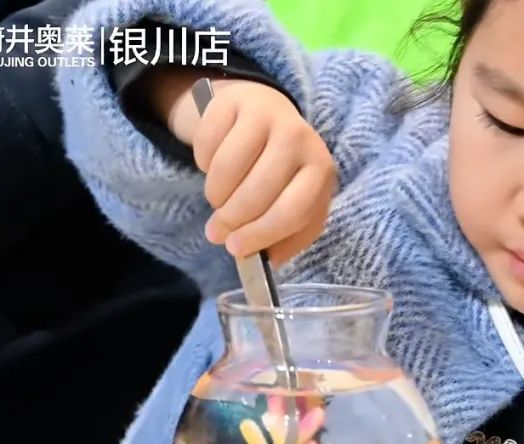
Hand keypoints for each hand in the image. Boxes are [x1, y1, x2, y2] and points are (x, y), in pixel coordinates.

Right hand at [153, 73, 335, 264]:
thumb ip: (286, 235)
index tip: (235, 249)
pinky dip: (203, 163)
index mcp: (321, 170)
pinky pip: (207, 145)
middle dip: (231, 220)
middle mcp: (300, 138)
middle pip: (256, 194)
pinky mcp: (235, 101)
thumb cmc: (280, 172)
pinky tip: (214, 164)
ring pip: (227, 170)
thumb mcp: (293, 202)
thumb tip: (267, 261)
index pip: (292, 212)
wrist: (264, 116)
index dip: (260, 235)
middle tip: (216, 233)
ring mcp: (268, 115)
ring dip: (215, 195)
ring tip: (217, 199)